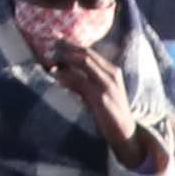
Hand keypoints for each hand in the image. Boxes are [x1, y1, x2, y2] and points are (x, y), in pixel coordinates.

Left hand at [43, 26, 147, 164]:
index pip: (89, 52)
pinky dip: (67, 77)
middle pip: (85, 54)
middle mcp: (111, 74)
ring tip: (49, 62)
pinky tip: (56, 77)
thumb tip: (62, 71)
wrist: (126, 134)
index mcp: (112, 71)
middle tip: (48, 48)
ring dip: (64, 60)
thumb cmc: (110, 113)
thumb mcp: (100, 92)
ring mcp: (107, 85)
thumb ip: (85, 81)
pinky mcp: (102, 98)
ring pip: (83, 63)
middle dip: (65, 49)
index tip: (55, 41)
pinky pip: (81, 82)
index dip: (70, 45)